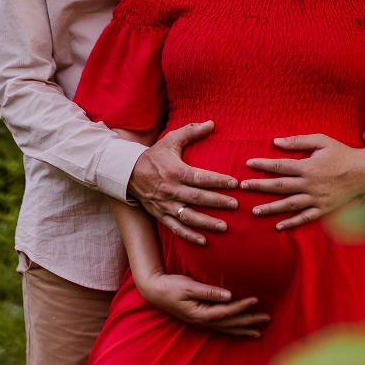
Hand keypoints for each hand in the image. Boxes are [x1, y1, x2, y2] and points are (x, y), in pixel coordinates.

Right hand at [129, 121, 237, 245]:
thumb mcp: (171, 140)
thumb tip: (212, 122)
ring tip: (225, 227)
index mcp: (175, 171)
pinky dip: (189, 236)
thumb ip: (191, 131)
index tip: (235, 183)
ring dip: (207, 223)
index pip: (200, 177)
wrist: (127, 173)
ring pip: (188, 217)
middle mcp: (171, 190)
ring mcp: (165, 205)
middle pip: (197, 198)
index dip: (218, 181)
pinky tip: (204, 241)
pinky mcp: (160, 215)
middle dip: (218, 202)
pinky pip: (176, 228)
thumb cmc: (154, 155)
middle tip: (236, 205)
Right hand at [136, 271, 268, 337]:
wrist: (154, 291)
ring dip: (244, 329)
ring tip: (259, 331)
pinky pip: (222, 326)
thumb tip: (228, 295)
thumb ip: (208, 291)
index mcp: (200, 314)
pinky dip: (233, 328)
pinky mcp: (201, 318)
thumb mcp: (188, 286)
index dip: (242, 307)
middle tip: (267, 318)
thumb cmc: (170, 286)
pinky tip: (241, 329)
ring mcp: (202, 321)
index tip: (256, 299)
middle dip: (249, 321)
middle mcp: (203, 321)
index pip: (227, 312)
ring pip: (227, 328)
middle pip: (231, 323)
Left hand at [241, 133, 364, 230]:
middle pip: (279, 186)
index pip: (279, 166)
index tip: (248, 164)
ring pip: (288, 205)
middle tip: (242, 188)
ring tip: (254, 211)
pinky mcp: (323, 208)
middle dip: (259, 187)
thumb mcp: (321, 140)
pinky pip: (305, 218)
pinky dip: (292, 223)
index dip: (262, 165)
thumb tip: (275, 141)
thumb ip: (298, 141)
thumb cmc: (342, 153)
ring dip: (270, 208)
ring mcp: (316, 198)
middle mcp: (309, 184)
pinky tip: (279, 226)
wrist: (364, 171)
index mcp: (307, 166)